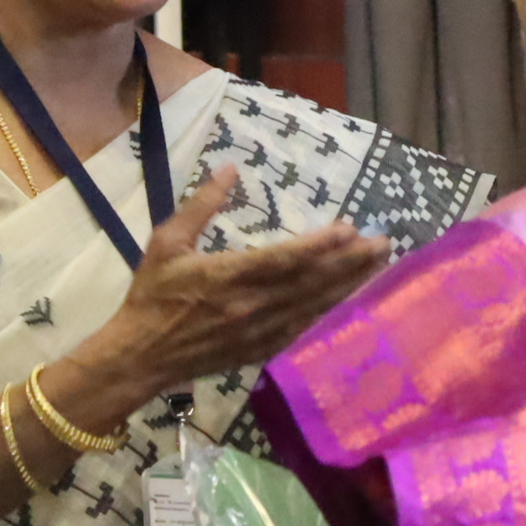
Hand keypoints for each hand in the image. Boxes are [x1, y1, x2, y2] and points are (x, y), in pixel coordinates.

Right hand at [66, 170, 388, 403]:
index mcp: (228, 277)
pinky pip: (303, 330)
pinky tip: (350, 301)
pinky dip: (329, 314)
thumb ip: (201, 206)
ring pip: (314, 307)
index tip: (349, 228)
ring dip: (349, 286)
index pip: (284, 260)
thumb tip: (230, 169)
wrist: (141, 356)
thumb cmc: (153, 295)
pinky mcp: (261, 350)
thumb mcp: (167, 242)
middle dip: (351, 263)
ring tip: (379, 267)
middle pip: (311, 283)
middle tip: (384, 244)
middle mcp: (252, 306)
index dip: (320, 246)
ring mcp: (260, 332)